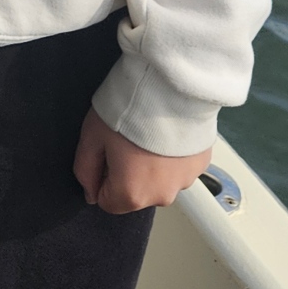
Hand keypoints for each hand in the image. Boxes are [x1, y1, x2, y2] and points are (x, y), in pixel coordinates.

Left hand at [74, 108, 211, 212]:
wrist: (168, 87)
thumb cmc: (127, 112)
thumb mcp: (91, 137)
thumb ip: (85, 171)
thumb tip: (90, 194)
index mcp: (132, 195)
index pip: (107, 201)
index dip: (102, 175)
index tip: (107, 150)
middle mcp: (162, 198)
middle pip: (135, 192)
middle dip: (127, 172)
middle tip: (127, 139)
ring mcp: (186, 183)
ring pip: (158, 180)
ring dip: (151, 165)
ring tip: (149, 133)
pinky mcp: (201, 165)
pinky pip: (179, 167)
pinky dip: (172, 156)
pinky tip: (167, 132)